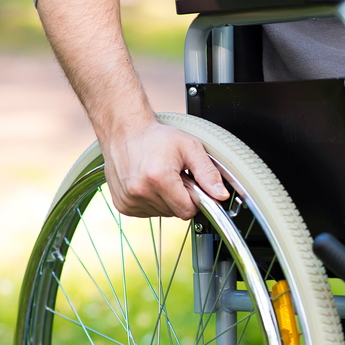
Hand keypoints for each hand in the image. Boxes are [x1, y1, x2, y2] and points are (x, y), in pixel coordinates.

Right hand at [100, 118, 230, 218]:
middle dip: (180, 197)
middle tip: (174, 176)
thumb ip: (208, 173)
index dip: (194, 198)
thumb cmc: (156, 137)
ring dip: (166, 199)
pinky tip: (148, 183)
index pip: (188, 210)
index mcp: (158, 179)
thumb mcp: (189, 147)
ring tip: (160, 177)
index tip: (189, 182)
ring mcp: (129, 200)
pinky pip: (148, 213)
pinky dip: (153, 201)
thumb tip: (221, 196)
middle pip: (176, 213)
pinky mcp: (122, 205)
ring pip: (163, 213)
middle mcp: (140, 192)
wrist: (123, 130)